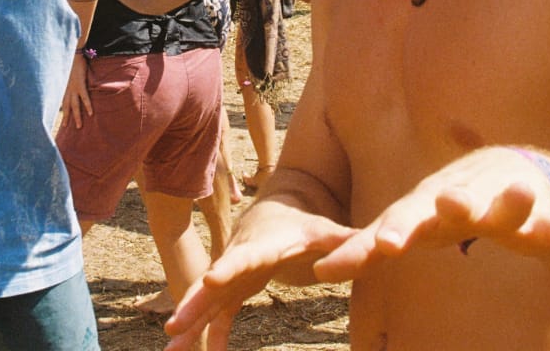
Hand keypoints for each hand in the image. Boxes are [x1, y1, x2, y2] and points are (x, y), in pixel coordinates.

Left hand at [60, 54, 92, 127]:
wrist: (76, 55)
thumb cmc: (76, 64)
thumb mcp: (73, 75)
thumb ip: (74, 83)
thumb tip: (77, 88)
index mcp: (66, 87)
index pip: (63, 103)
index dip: (63, 112)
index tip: (63, 122)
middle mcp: (68, 89)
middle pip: (67, 107)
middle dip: (66, 118)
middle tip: (66, 128)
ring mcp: (74, 87)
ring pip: (74, 105)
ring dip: (77, 116)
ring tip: (79, 126)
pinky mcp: (80, 84)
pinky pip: (84, 97)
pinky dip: (87, 105)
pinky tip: (90, 113)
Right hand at [164, 204, 354, 349]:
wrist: (278, 212)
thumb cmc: (305, 223)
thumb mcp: (325, 229)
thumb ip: (345, 239)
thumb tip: (378, 247)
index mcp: (263, 244)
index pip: (245, 256)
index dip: (228, 267)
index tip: (210, 279)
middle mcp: (240, 259)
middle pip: (214, 283)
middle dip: (192, 304)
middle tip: (173, 327)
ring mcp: (231, 275)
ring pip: (205, 301)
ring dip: (189, 323)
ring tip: (171, 348)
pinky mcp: (231, 290)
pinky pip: (216, 316)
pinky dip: (207, 335)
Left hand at [312, 147, 549, 282]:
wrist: (518, 174)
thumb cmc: (454, 208)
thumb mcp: (416, 226)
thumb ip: (373, 246)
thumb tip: (317, 267)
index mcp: (423, 211)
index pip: (384, 231)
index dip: (360, 249)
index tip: (329, 268)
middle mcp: (454, 204)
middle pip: (430, 215)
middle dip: (411, 226)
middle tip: (390, 243)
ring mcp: (495, 206)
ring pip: (497, 209)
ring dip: (505, 205)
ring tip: (515, 197)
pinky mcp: (536, 216)